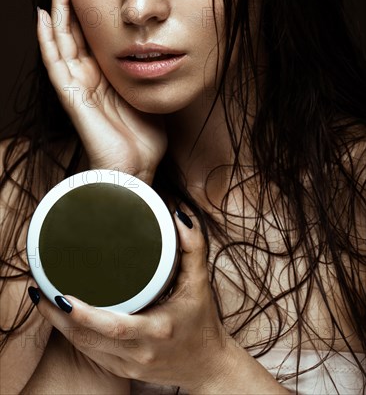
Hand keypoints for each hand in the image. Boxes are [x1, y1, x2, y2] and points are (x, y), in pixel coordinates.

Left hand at [33, 211, 234, 392]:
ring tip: (42, 298)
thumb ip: (193, 247)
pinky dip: (71, 335)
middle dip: (57, 316)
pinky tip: (59, 317)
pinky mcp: (122, 370)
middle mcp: (138, 352)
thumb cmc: (203, 323)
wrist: (208, 367)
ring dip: (58, 325)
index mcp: (156, 330)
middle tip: (41, 287)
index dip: (84, 314)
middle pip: (87, 338)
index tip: (62, 294)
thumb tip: (178, 215)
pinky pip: (89, 353)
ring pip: (83, 348)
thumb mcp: (201, 283)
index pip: (113, 326)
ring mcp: (128, 365)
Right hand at [37, 0, 166, 183]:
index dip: (86, 3)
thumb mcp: (150, 93)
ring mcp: (76, 85)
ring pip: (61, 37)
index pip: (90, 30)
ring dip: (57, 6)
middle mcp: (86, 75)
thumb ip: (149, 71)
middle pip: (72, 27)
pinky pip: (56, 63)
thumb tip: (164, 50)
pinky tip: (43, 15)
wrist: (135, 170)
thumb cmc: (142, 137)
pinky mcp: (72, 97)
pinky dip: (47, 39)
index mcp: (104, 73)